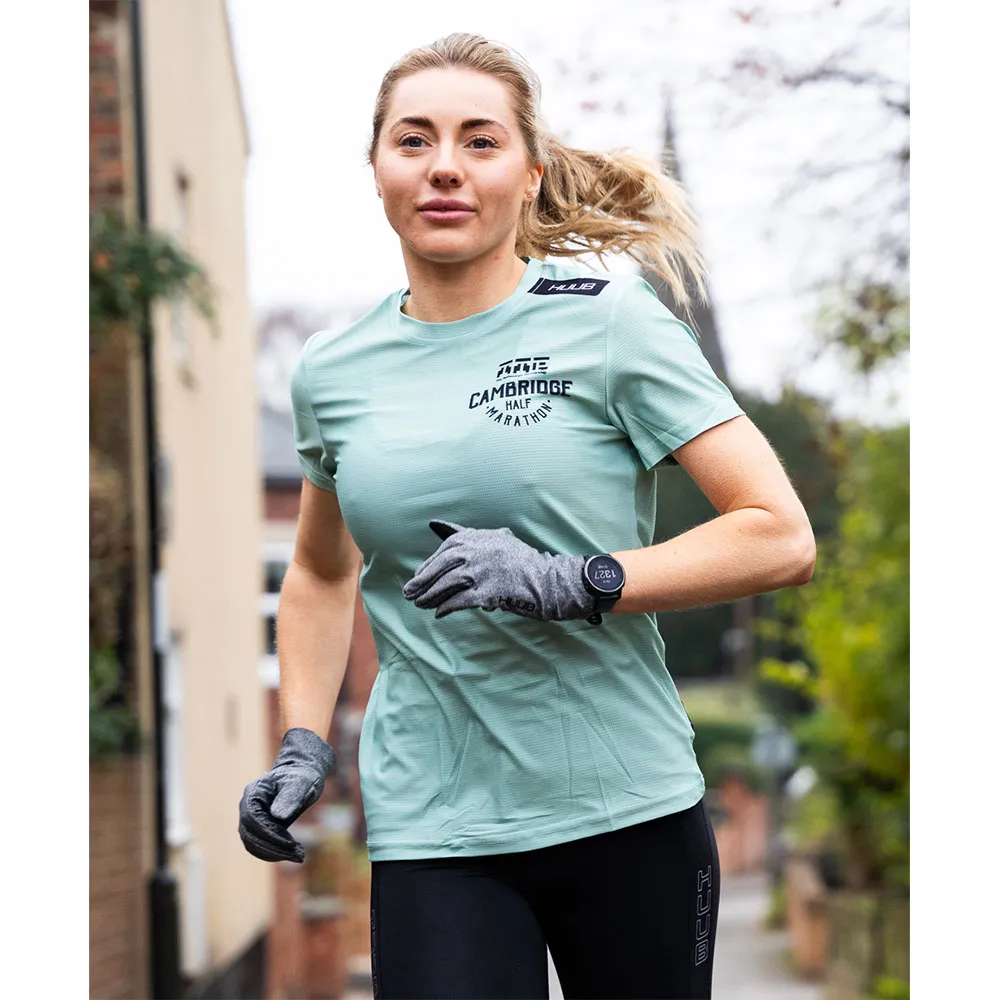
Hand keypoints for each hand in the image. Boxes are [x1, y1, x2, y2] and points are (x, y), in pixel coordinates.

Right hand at [238, 727, 334, 862]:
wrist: (302, 775)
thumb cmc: (303, 776)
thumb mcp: (301, 782)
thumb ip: (290, 796)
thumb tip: (278, 816)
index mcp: (254, 793)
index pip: (252, 819)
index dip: (268, 833)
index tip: (290, 843)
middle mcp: (248, 806)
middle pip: (249, 834)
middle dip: (272, 847)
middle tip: (298, 854)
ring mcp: (251, 818)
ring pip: (252, 843)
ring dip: (273, 853)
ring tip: (298, 855)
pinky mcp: (259, 827)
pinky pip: (259, 845)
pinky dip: (273, 853)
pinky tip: (292, 854)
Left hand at [402, 520, 594, 621]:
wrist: (549, 581)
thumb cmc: (520, 562)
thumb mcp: (494, 539)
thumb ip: (465, 533)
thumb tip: (434, 524)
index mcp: (479, 537)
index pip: (444, 550)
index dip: (428, 566)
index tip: (418, 578)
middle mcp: (479, 550)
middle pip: (442, 567)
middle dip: (423, 582)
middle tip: (409, 594)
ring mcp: (484, 571)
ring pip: (447, 585)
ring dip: (431, 597)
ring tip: (422, 605)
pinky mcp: (489, 591)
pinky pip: (460, 601)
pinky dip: (447, 607)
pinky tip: (440, 613)